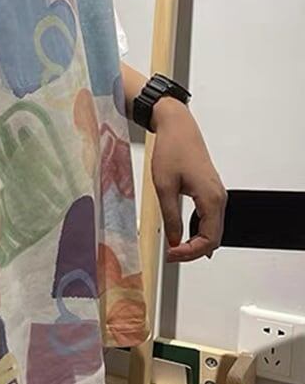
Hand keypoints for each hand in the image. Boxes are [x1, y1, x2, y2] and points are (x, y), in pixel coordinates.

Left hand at [150, 97, 226, 262]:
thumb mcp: (164, 186)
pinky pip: (210, 218)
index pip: (209, 239)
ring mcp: (217, 194)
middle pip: (214, 237)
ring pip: (213, 229)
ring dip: (197, 242)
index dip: (191, 252)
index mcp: (211, 199)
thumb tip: (173, 240)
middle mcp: (219, 198)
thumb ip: (170, 216)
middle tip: (172, 255)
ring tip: (176, 247)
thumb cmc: (172, 150)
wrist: (177, 127)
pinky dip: (199, 230)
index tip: (172, 254)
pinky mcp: (210, 190)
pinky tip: (185, 235)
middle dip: (194, 250)